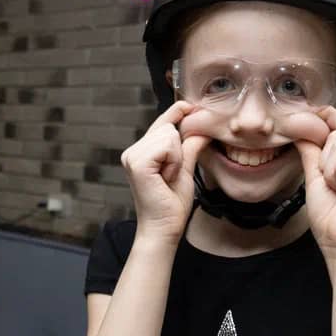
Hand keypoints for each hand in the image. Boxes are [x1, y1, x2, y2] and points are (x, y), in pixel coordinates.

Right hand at [120, 101, 209, 241]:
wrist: (164, 229)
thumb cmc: (171, 205)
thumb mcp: (185, 169)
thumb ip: (190, 147)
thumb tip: (203, 127)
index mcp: (142, 152)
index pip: (161, 122)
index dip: (177, 112)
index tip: (190, 106)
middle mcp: (133, 151)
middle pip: (167, 126)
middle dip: (178, 148)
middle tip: (172, 174)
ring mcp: (132, 156)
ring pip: (168, 134)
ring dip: (176, 157)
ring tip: (168, 177)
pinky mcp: (137, 162)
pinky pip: (166, 145)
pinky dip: (172, 161)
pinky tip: (166, 177)